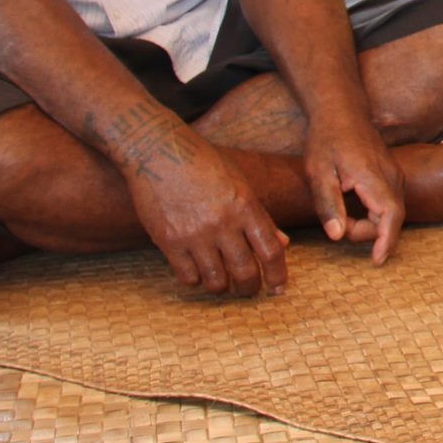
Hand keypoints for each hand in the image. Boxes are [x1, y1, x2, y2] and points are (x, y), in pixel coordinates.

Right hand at [123, 131, 290, 296]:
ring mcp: (195, 234)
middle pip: (245, 272)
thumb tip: (283, 244)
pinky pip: (187, 276)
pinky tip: (196, 272)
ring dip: (221, 287)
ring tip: (221, 282)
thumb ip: (261, 217)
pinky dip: (195, 280)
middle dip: (250, 288)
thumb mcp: (240, 184)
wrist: (159, 152)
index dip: (277, 275)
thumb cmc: (204, 164)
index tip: (277, 288)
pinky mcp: (168, 241)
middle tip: (248, 290)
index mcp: (246, 207)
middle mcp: (223, 223)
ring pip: (215, 280)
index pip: (271, 251)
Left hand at [304, 110, 406, 263]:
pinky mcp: (393, 174)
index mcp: (374, 177)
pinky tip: (353, 208)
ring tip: (342, 216)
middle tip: (338, 225)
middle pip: (391, 218)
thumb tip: (337, 235)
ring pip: (392, 211)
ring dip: (371, 223)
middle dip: (368, 232)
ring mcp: (395, 174)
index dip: (386, 242)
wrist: (341, 110)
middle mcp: (392, 176)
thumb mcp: (318, 173)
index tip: (376, 261)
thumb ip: (328, 205)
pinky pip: (390, 202)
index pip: (390, 216)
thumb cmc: (327, 140)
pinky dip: (375, 214)